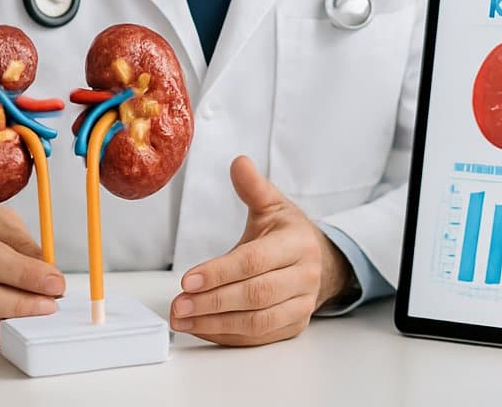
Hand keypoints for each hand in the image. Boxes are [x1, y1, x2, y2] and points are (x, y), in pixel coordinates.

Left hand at [169, 155, 355, 345]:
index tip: (188, 279)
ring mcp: (302, 305)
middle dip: (213, 302)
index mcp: (298, 243)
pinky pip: (258, 337)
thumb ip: (253, 187)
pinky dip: (226, 335)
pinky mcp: (294, 326)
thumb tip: (238, 163)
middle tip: (179, 304)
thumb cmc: (288, 233)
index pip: (255, 261)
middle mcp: (305, 276)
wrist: (322, 261)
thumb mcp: (274, 206)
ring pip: (257, 322)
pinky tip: (200, 328)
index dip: (220, 272)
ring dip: (215, 323)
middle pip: (256, 294)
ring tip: (182, 318)